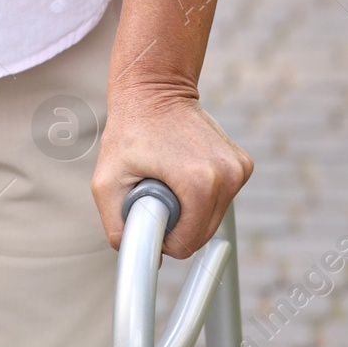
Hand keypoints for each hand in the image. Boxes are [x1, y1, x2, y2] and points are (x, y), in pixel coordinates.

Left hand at [91, 91, 251, 257]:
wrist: (155, 92)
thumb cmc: (129, 132)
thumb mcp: (106, 182)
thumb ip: (115, 226)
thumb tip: (137, 254)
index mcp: (199, 183)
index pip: (186, 244)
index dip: (162, 238)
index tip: (148, 213)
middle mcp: (227, 177)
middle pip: (202, 235)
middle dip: (176, 225)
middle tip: (154, 194)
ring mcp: (238, 170)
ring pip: (212, 219)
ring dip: (188, 211)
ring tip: (167, 180)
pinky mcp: (242, 166)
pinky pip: (220, 201)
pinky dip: (201, 196)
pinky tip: (183, 172)